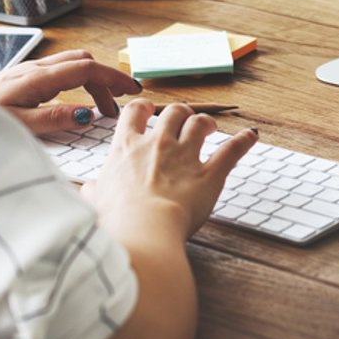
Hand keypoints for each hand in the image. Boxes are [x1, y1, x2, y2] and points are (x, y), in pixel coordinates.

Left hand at [0, 49, 140, 134]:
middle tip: (118, 105)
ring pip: (73, 63)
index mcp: (39, 78)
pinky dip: (79, 81)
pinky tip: (77, 101)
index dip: (113, 77)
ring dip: (94, 79)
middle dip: (107, 79)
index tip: (132, 91)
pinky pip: (61, 70)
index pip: (87, 68)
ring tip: (102, 107)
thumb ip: (53, 119)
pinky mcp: (25, 75)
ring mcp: (31, 70)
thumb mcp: (19, 125)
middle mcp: (37, 68)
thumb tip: (86, 114)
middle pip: (84, 62)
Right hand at [83, 99, 257, 239]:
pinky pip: (230, 151)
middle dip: (180, 113)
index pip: (135, 112)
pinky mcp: (209, 174)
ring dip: (206, 122)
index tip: (148, 110)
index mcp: (127, 147)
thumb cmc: (116, 219)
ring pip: (200, 123)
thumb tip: (87, 191)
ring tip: (210, 126)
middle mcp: (157, 144)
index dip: (144, 108)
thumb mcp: (95, 202)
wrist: (142, 230)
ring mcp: (185, 156)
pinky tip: (251, 136)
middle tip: (183, 120)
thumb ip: (93, 192)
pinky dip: (243, 142)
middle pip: (173, 112)